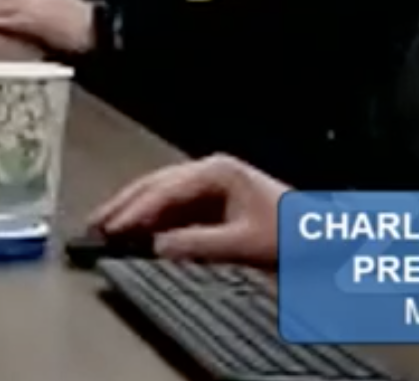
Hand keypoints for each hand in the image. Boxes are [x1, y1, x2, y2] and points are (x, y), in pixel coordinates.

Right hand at [91, 155, 288, 267]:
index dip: (135, 211)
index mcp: (218, 172)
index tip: (112, 228)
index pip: (164, 190)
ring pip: (160, 194)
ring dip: (133, 211)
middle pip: (155, 185)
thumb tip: (158, 246)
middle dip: (124, 205)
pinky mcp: (212, 200)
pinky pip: (172, 207)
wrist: (323, 238)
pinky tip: (135, 232)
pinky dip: (151, 219)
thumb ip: (199, 243)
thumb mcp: (245, 242)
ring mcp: (210, 184)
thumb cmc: (292, 234)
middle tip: (94, 224)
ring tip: (105, 227)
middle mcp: (210, 171)